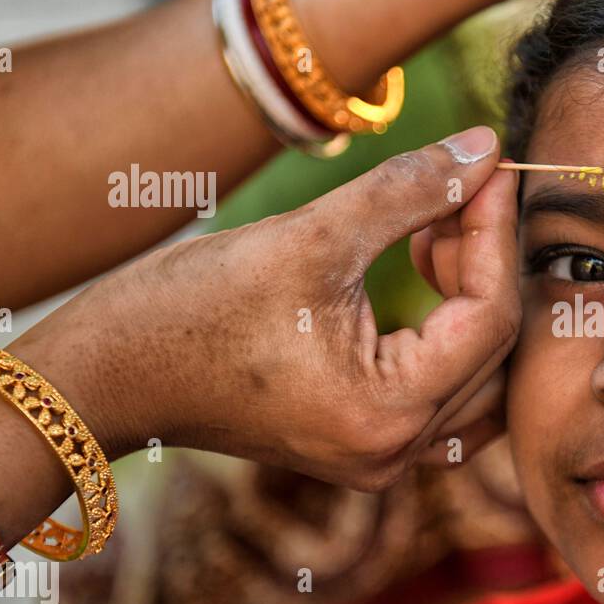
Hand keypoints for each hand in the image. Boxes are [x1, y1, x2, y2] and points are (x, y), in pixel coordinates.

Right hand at [8, 126, 519, 491]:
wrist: (106, 374)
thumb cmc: (190, 308)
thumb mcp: (309, 236)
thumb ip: (410, 191)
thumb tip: (486, 148)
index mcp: (388, 413)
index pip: (490, 317)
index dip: (497, 232)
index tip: (492, 166)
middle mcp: (396, 451)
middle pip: (493, 348)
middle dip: (488, 261)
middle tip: (465, 187)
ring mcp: (380, 454)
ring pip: (477, 369)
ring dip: (471, 293)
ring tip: (433, 223)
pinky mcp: (363, 439)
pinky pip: (441, 384)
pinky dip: (446, 324)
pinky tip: (420, 261)